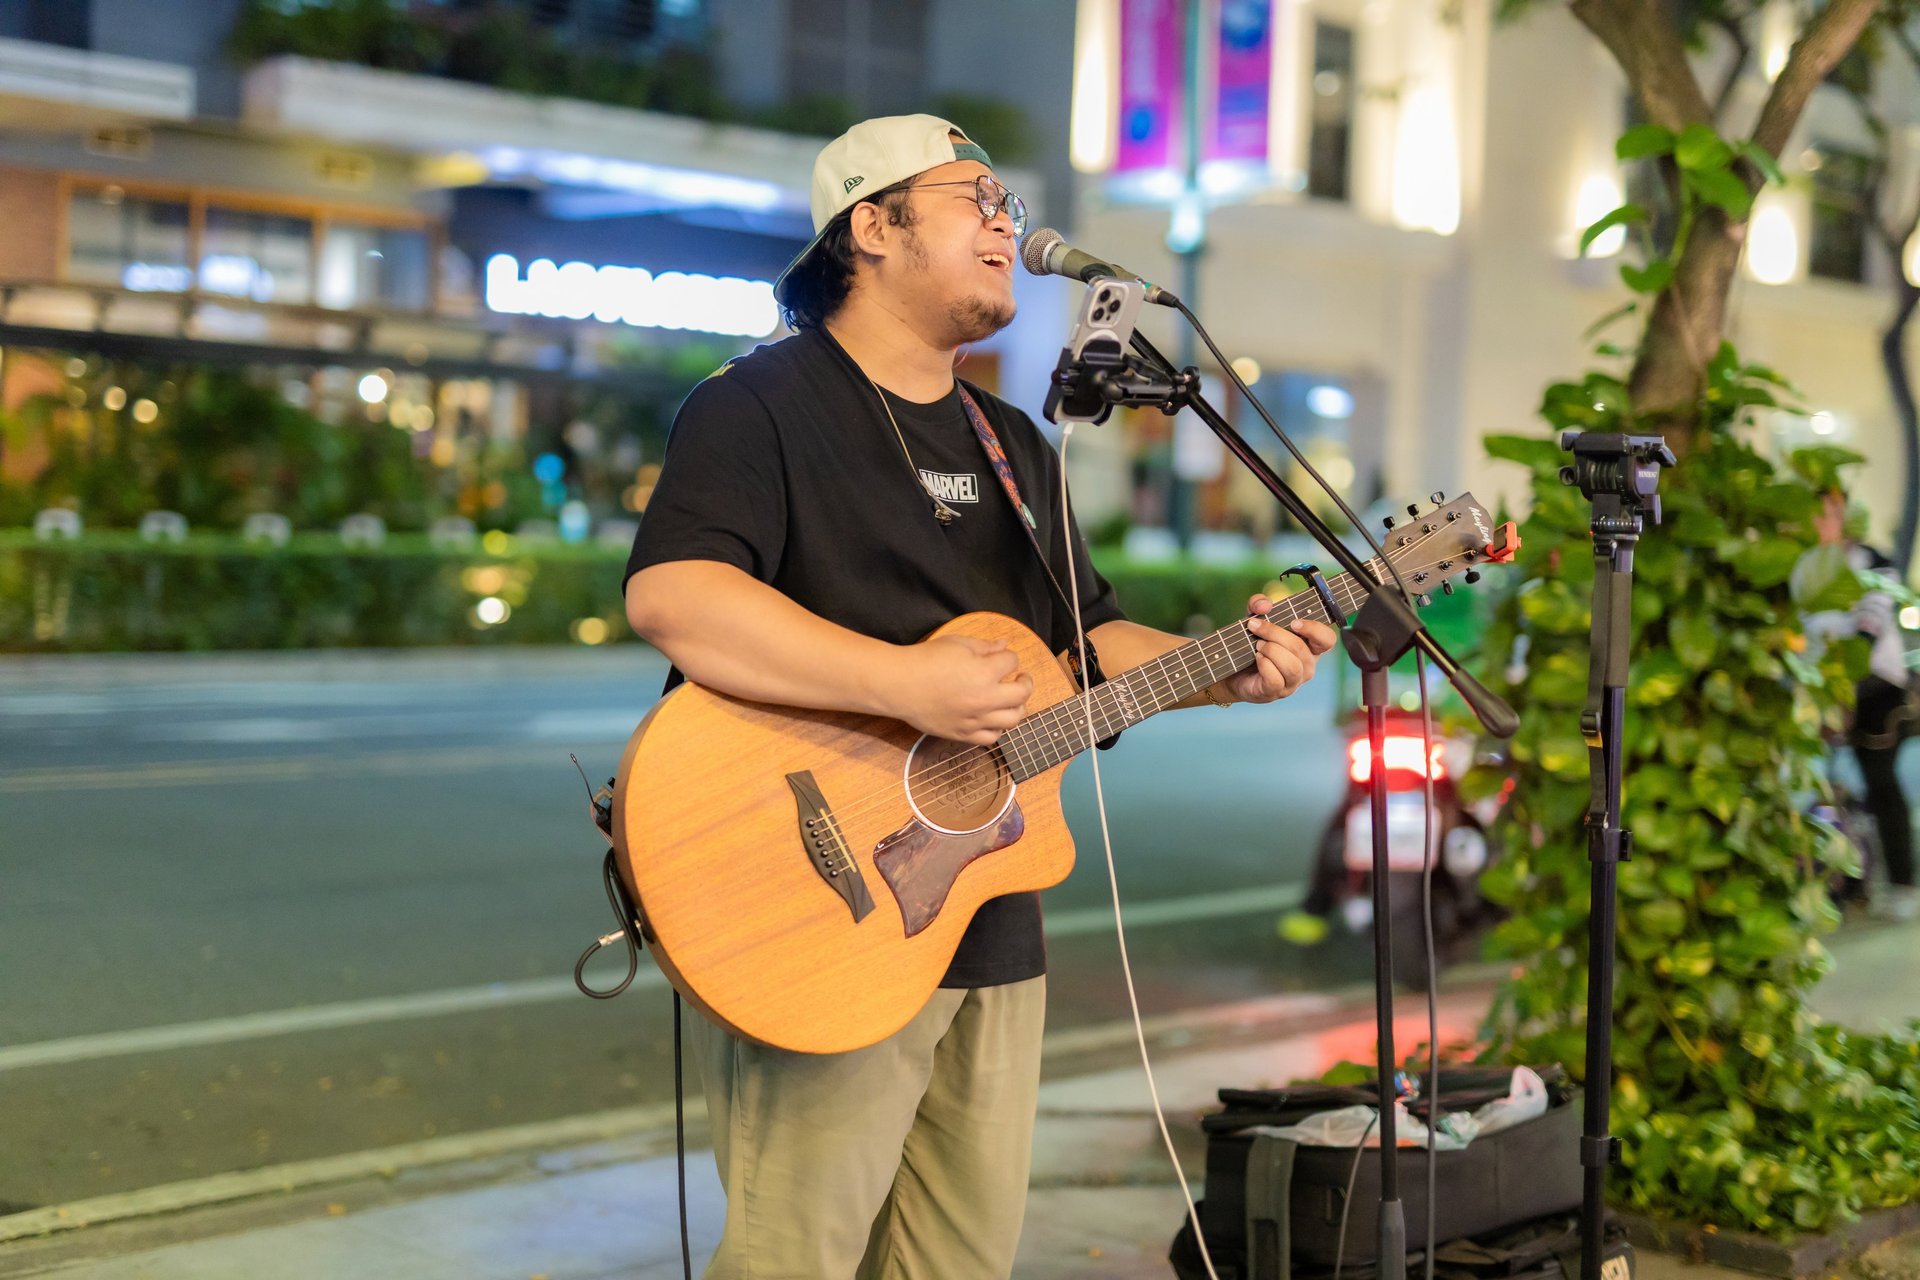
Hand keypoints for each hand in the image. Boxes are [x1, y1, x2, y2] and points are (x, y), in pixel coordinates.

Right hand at [882, 634, 1033, 744]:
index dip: (1009, 657)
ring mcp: (975, 720)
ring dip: (1016, 707)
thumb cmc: (925, 660)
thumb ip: (985, 646)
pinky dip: (997, 729)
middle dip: (1025, 682)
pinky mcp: (963, 734)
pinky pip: (991, 738)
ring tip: (1010, 700)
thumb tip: (1004, 646)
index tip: (1002, 657)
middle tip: (1020, 679)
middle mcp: (985, 698)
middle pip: (1022, 694)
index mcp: (984, 672)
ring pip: (1013, 719)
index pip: (1012, 661)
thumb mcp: (957, 643)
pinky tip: (992, 719)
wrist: (899, 685)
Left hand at [1222, 595, 1337, 704]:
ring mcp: (1293, 682)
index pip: (1328, 639)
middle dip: (1275, 633)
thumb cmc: (1252, 644)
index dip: (1314, 630)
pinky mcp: (1276, 692)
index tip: (1294, 622)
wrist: (1233, 671)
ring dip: (1270, 650)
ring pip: (1291, 665)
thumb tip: (1265, 605)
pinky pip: (1275, 678)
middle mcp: (1306, 666)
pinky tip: (1257, 658)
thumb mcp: (1255, 618)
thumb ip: (1259, 604)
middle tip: (1255, 625)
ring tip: (1257, 645)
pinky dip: (1264, 664)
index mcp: (1310, 647)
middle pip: (1300, 648)